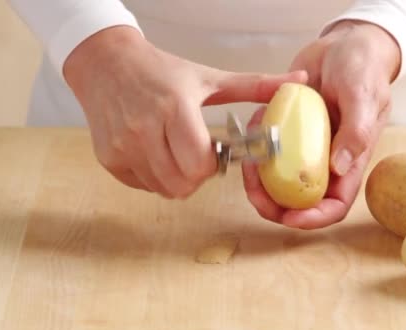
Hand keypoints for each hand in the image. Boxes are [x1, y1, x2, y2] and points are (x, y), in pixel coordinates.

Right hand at [64, 26, 306, 198]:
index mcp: (174, 108)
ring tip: (177, 154)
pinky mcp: (108, 158)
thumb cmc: (161, 70)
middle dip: (197, 177)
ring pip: (163, 189)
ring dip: (177, 180)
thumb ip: (256, 85)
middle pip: (182, 184)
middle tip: (197, 156)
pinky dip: (155, 178)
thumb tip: (299, 81)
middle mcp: (143, 130)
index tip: (213, 151)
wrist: (106, 63)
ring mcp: (122, 147)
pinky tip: (156, 154)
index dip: (212, 165)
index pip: (199, 165)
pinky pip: (142, 186)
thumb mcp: (210, 77)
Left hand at [242, 20, 400, 228]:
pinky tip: (253, 124)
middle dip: (275, 204)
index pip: (335, 203)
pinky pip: (266, 148)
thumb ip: (357, 131)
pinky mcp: (287, 131)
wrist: (344, 44)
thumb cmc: (363, 68)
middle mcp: (325, 160)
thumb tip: (340, 168)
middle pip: (300, 199)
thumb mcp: (364, 95)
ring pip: (277, 179)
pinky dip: (255, 144)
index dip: (314, 218)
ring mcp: (304, 147)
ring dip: (258, 178)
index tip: (290, 218)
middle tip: (253, 192)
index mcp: (349, 160)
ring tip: (246, 162)